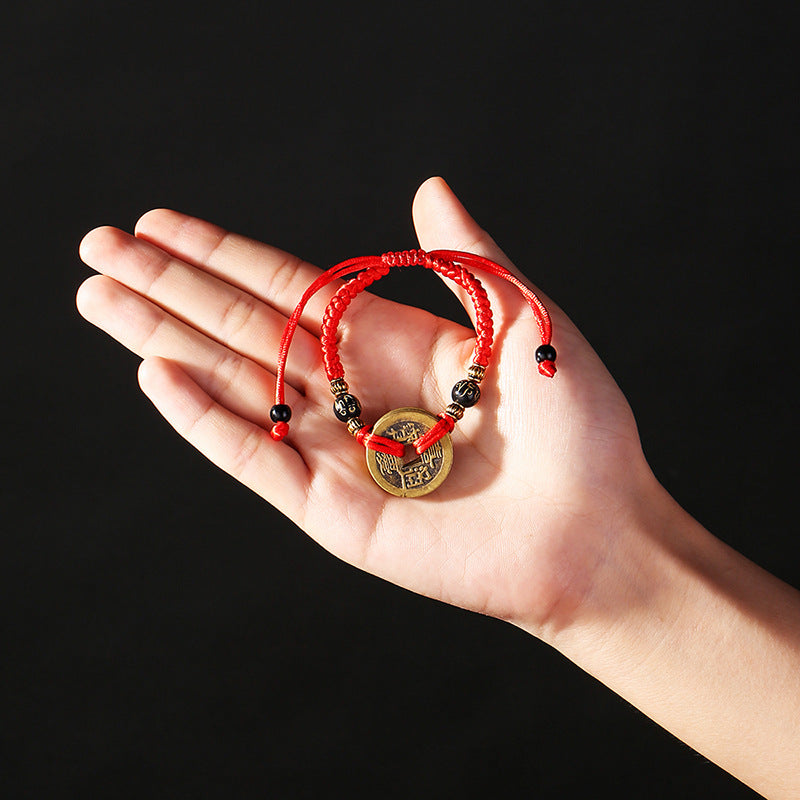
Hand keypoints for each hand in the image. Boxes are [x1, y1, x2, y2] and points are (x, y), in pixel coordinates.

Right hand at [76, 177, 649, 637]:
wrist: (598, 532)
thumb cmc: (577, 428)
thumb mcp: (527, 320)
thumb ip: (467, 257)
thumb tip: (427, 184)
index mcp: (395, 345)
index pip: (290, 288)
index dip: (224, 255)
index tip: (161, 224)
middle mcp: (356, 394)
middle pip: (243, 329)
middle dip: (169, 290)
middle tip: (97, 252)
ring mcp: (337, 452)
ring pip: (236, 387)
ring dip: (165, 342)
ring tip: (98, 302)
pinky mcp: (332, 511)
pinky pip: (259, 458)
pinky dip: (207, 419)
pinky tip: (158, 375)